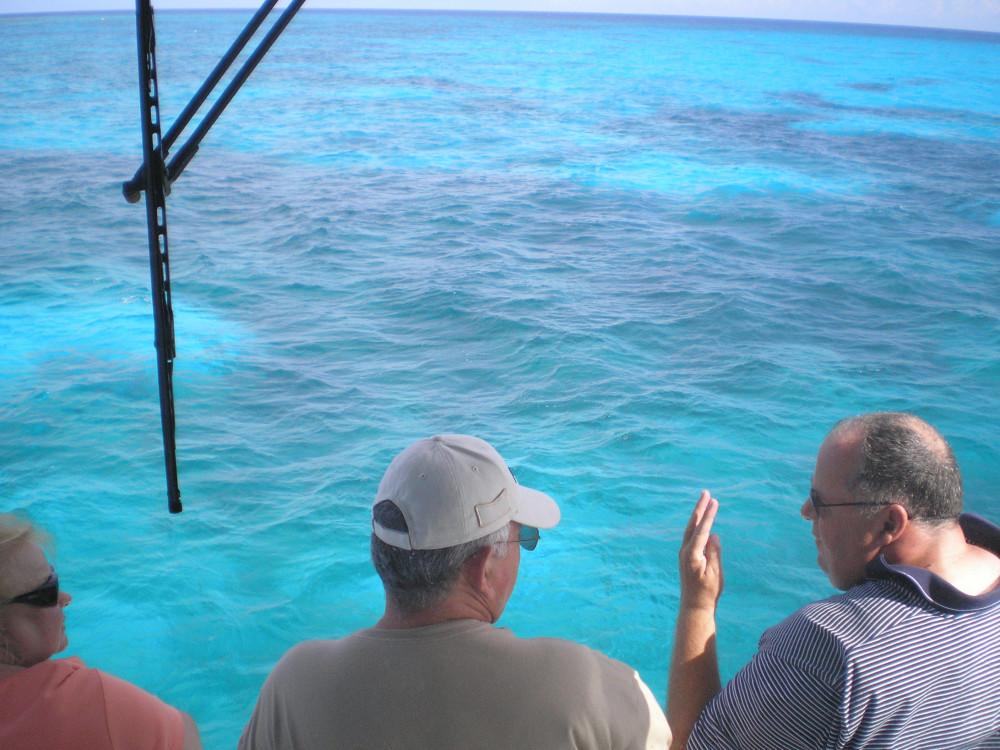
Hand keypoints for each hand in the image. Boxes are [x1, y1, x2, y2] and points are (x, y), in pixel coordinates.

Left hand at [678, 490, 723, 611]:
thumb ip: (714, 553)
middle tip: (706, 492)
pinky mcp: (685, 556)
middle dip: (699, 508)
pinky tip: (701, 521)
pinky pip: (690, 536)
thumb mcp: (715, 573)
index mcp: (692, 554)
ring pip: (690, 529)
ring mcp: (683, 553)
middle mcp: (685, 551)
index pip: (702, 529)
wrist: (694, 607)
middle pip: (692, 524)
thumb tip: (713, 534)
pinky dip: (696, 525)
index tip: (714, 501)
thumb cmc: (708, 592)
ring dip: (697, 515)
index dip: (708, 515)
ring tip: (704, 501)